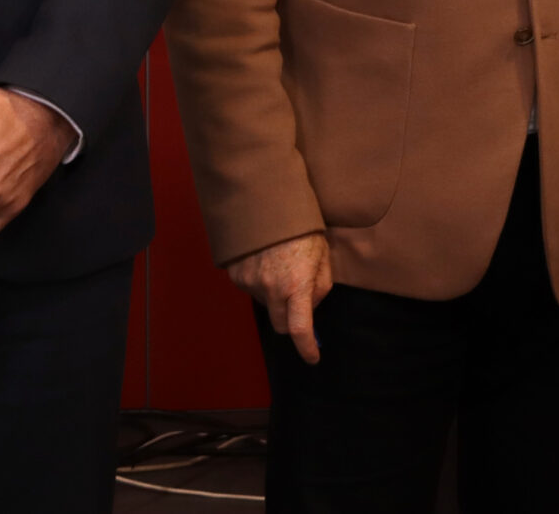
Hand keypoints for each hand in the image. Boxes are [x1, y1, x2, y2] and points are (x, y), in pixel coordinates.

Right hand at [233, 231, 332, 363]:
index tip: (313, 357)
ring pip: (266, 305)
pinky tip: (266, 261)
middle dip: (291, 320)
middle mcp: (271, 288)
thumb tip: (311, 306)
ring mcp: (250, 283)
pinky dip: (260, 283)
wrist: (265, 201)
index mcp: (297, 284)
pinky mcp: (236, 276)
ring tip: (282, 266)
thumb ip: (320, 284)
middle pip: (281, 324)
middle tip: (299, 302)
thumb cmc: (300, 226)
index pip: (301, 329)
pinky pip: (251, 290)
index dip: (307, 348)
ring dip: (275, 296)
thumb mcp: (322, 253)